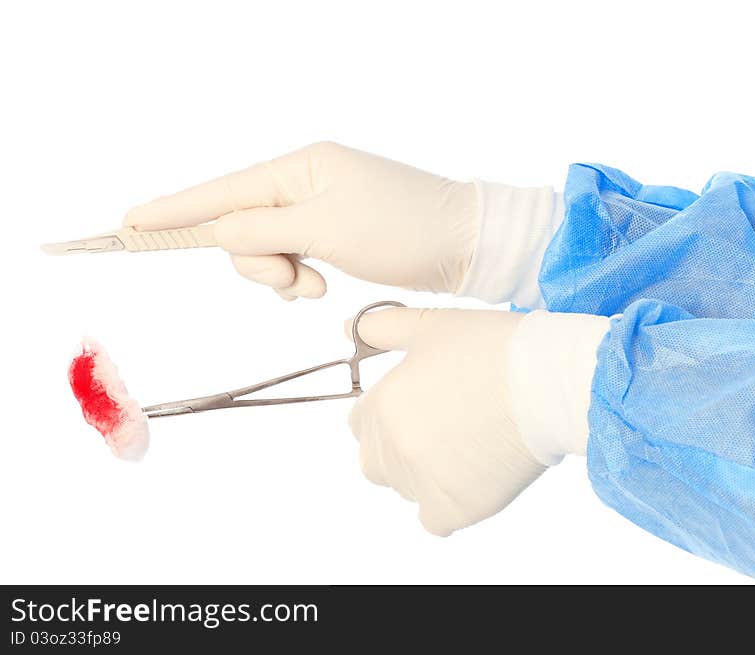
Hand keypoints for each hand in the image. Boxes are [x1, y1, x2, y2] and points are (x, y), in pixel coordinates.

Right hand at [125, 142, 477, 299]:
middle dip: (259, 262)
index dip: (177, 209)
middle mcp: (306, 183)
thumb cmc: (405, 228)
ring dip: (282, 275)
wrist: (464, 246)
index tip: (131, 221)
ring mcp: (320, 209)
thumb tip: (223, 231)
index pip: (224, 190)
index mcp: (301, 167)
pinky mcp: (335, 233)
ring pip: (267, 248)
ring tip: (317, 286)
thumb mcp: (328, 228)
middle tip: (295, 280)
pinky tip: (322, 285)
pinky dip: (299, 278)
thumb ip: (266, 231)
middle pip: (243, 226)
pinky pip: (293, 257)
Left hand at [347, 306, 609, 535]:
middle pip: (376, 462)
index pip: (360, 424)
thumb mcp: (432, 327)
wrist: (549, 381)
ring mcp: (421, 483)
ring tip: (469, 446)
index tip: (423, 408)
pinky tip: (474, 477)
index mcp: (382, 405)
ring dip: (426, 475)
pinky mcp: (454, 508)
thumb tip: (348, 328)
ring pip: (407, 490)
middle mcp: (392, 448)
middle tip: (446, 429)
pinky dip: (449, 505)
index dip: (390, 415)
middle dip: (401, 448)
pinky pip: (434, 521)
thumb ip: (382, 328)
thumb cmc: (494, 347)